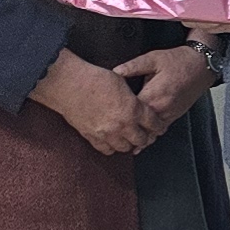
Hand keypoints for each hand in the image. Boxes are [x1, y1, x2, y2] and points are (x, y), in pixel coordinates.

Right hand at [31, 49, 153, 154]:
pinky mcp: (93, 137)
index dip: (159, 126)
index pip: (154, 124)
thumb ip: (132, 99)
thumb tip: (137, 105)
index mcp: (134, 109)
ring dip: (128, 142)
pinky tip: (111, 140)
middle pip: (142, 139)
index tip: (159, 127)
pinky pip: (107, 150)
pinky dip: (111, 146)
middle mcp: (123, 125)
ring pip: (125, 148)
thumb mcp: (122, 83)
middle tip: (144, 133)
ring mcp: (107, 134)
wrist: (69, 85)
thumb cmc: (95, 79)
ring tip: (127, 137)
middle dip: (145, 136)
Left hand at [114, 45, 213, 136]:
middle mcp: (161, 108)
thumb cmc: (178, 60)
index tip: (105, 113)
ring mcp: (169, 114)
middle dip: (125, 127)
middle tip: (109, 130)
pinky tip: (139, 139)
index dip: (117, 113)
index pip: (131, 110)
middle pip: (139, 125)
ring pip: (150, 132)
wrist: (202, 65)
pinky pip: (160, 130)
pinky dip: (149, 135)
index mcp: (154, 94)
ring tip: (121, 138)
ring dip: (137, 135)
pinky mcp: (174, 116)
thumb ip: (133, 66)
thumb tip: (115, 71)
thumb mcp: (153, 58)